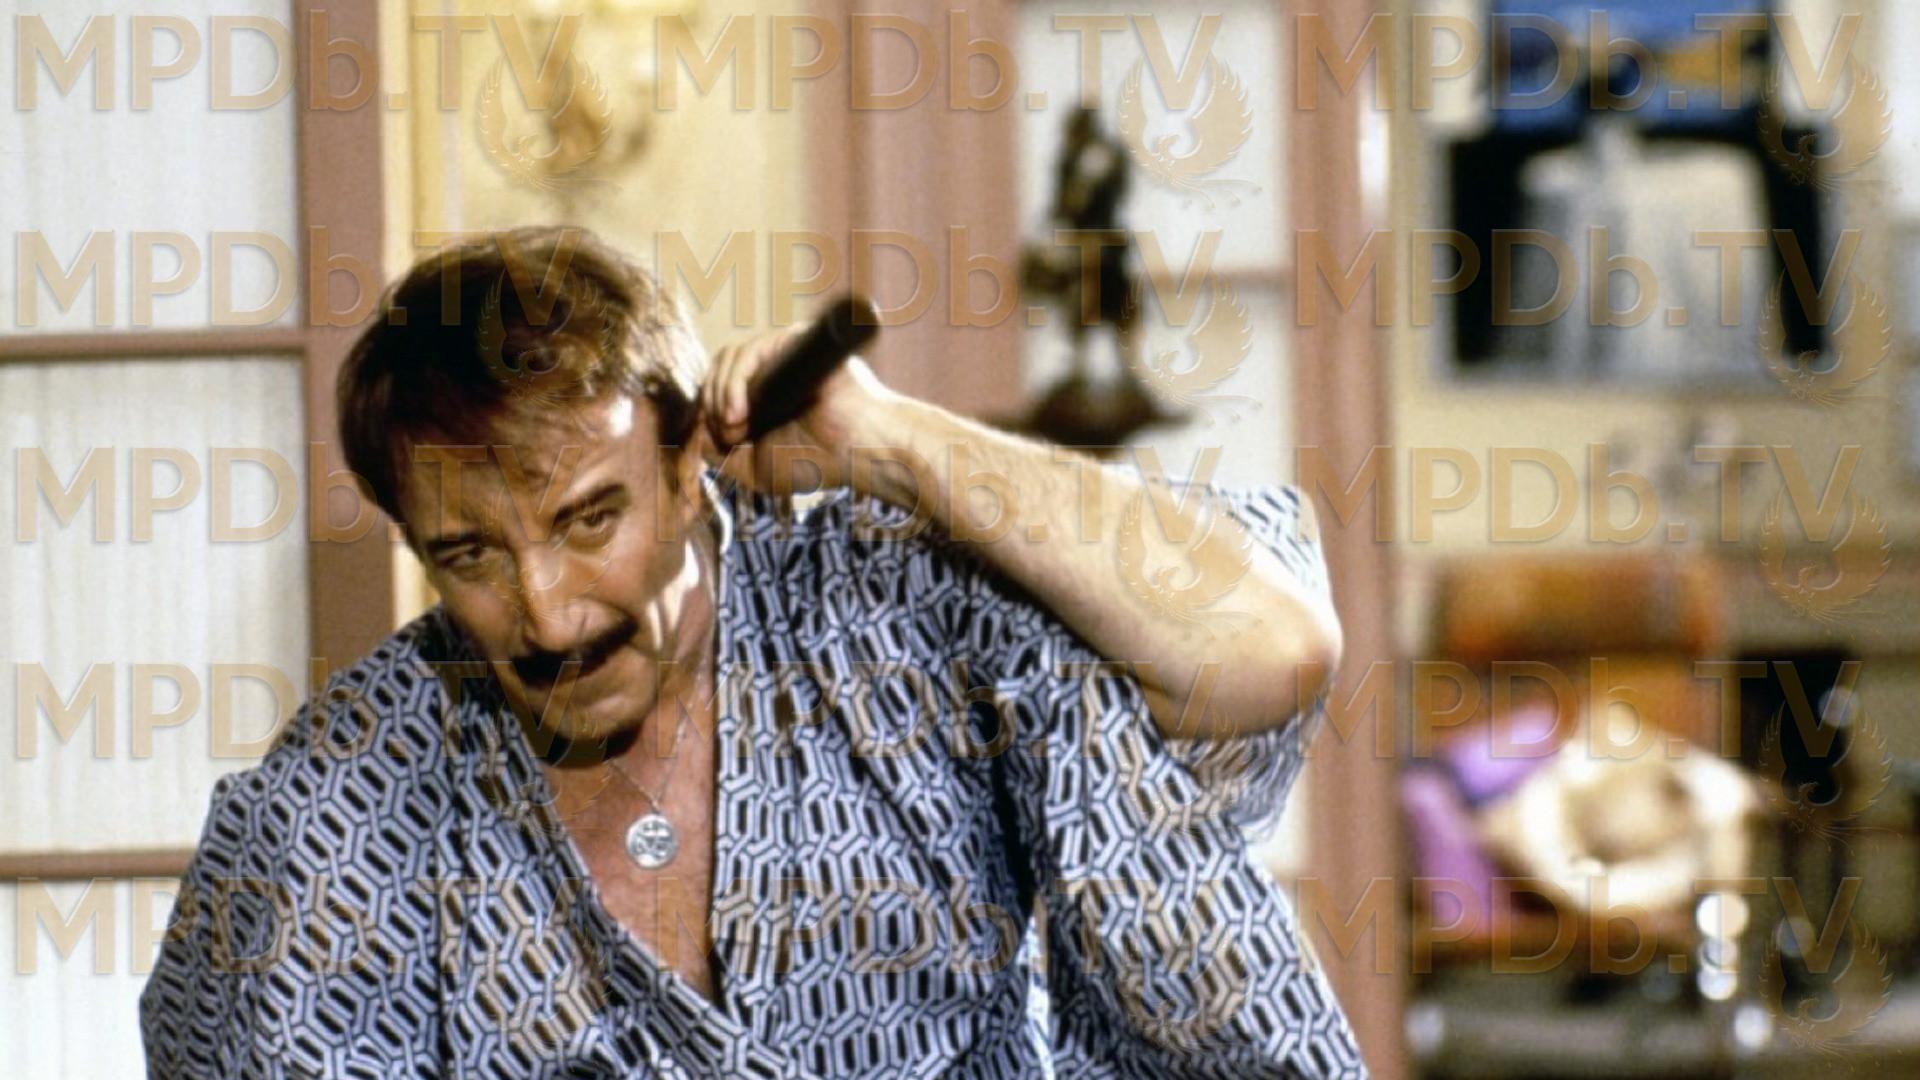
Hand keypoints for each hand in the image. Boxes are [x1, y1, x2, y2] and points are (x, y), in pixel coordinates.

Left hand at [697, 320, 892, 494]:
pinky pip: (748, 353)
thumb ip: (719, 450)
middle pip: (715, 372)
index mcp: (761, 394)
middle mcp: (769, 369)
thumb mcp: (754, 467)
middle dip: (710, 408)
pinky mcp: (793, 341)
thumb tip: (691, 431)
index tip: (718, 443)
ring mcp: (781, 353)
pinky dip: (733, 384)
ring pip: (726, 360)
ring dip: (719, 397)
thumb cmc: (818, 462)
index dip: (705, 413)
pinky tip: (737, 412)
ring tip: (735, 428)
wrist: (859, 453)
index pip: (715, 389)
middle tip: (729, 437)